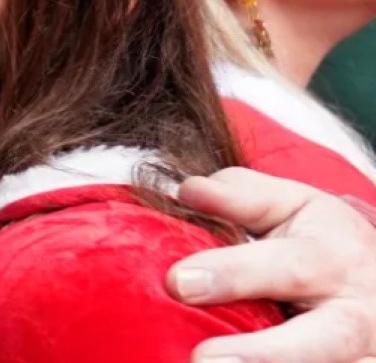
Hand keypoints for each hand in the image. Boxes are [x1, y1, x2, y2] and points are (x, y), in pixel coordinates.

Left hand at [169, 168, 375, 361]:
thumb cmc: (321, 241)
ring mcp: (365, 357)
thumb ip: (241, 196)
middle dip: (266, 355)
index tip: (179, 282)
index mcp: (333, 262)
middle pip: (323, 341)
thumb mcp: (292, 206)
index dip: (234, 275)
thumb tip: (190, 191)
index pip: (287, 268)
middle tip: (204, 361)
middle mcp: (356, 317)